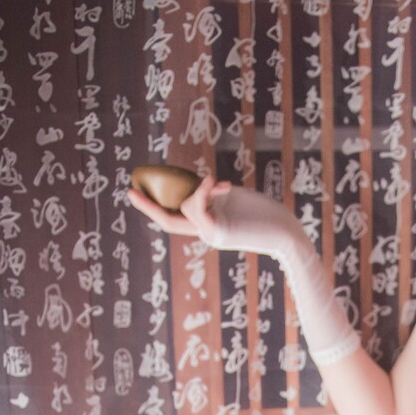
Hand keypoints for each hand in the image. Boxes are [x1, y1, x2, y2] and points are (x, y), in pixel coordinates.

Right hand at [127, 174, 296, 255]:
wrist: (286, 233)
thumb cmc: (268, 216)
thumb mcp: (235, 199)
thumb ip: (213, 194)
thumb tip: (198, 181)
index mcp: (209, 224)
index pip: (176, 217)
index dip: (155, 206)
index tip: (136, 192)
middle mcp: (206, 231)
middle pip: (170, 219)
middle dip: (149, 207)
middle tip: (129, 190)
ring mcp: (211, 233)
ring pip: (186, 208)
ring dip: (200, 192)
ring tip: (224, 186)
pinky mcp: (218, 232)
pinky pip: (199, 209)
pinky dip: (203, 192)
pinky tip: (215, 183)